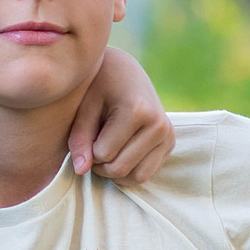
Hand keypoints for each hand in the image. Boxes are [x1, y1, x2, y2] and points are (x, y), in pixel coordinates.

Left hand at [70, 48, 172, 183]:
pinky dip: (128, 170)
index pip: (103, 154)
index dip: (88, 149)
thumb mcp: (84, 108)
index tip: (87, 134)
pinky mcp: (170, 143)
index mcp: (137, 111)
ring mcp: (168, 135)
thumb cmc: (100, 87)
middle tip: (91, 147)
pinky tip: (119, 152)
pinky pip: (146, 173)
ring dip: (115, 172)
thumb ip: (80, 139)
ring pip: (136, 177)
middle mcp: (158, 125)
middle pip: (120, 169)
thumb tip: (81, 171)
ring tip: (105, 151)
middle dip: (99, 165)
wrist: (126, 71)